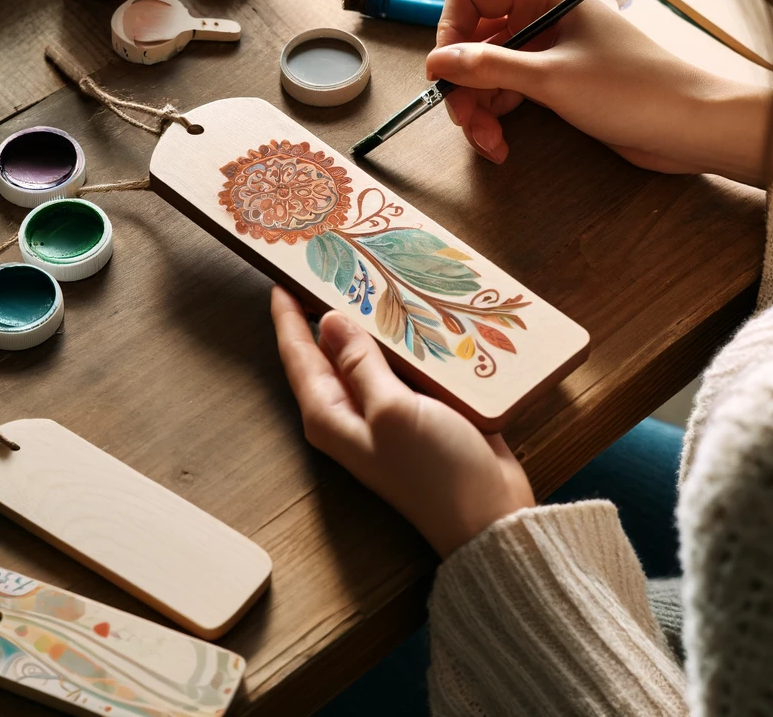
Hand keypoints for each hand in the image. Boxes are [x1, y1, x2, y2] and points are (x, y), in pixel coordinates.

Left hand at [271, 285, 534, 558]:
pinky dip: (405, 335)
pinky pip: (402, 359)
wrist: (489, 514)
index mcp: (329, 414)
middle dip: (326, 307)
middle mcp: (350, 408)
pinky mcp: (418, 403)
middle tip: (330, 258)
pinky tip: (414, 304)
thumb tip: (329, 321)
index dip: (287, 312)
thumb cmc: (435, 470)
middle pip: (329, 348)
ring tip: (369, 269)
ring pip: (369, 349)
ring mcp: (385, 406)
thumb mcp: (392, 411)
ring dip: (371, 317)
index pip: (297, 353)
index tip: (283, 269)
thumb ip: (361, 364)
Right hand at [426, 0, 772, 186]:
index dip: (449, 34)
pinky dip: (500, 119)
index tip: (445, 76)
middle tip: (466, 124)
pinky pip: (511, 93)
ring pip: (490, 73)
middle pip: (476, 42)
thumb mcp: (550, 78)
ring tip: (490, 144)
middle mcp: (544, 17)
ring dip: (480, 110)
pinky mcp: (558, 82)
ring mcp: (550, 51)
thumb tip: (435, 62)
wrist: (689, 125)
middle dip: (466, 85)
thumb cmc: (631, 90)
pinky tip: (502, 145)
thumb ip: (488, 67)